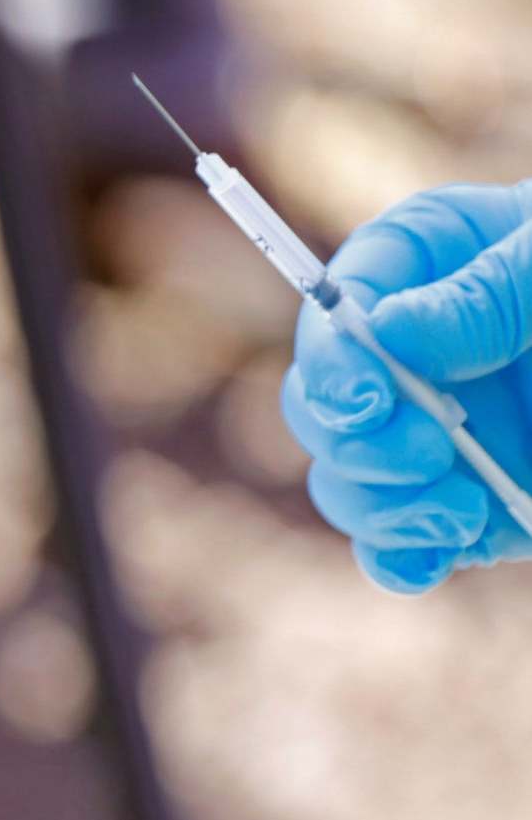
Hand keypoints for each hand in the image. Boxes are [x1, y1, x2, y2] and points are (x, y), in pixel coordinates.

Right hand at [281, 180, 531, 590]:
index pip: (345, 297)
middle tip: (426, 456)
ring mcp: (444, 432)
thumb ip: (492, 293)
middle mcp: (423, 351)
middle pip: (328, 399)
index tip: (366, 396)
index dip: (334, 351)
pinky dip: (402, 557)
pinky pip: (402, 541)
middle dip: (358, 440)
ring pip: (351, 479)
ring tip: (457, 512)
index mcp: (441, 261)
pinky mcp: (472, 500)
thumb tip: (390, 331)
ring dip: (382, 505)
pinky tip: (432, 556)